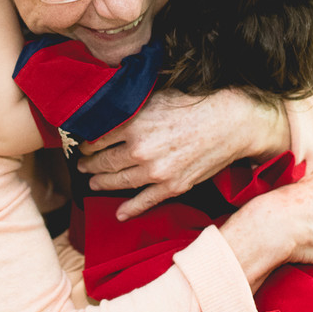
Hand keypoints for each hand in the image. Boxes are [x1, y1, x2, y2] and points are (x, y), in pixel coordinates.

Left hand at [76, 89, 285, 219]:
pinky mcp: (172, 186)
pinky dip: (130, 209)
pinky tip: (119, 214)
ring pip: (118, 182)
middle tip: (82, 166)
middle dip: (89, 165)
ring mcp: (155, 171)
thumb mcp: (157, 97)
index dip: (86, 144)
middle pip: (104, 162)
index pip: (97, 138)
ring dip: (102, 183)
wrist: (230, 122)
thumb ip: (132, 106)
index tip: (83, 145)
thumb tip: (112, 108)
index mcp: (134, 124)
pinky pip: (144, 202)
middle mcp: (140, 150)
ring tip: (93, 183)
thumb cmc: (195, 104)